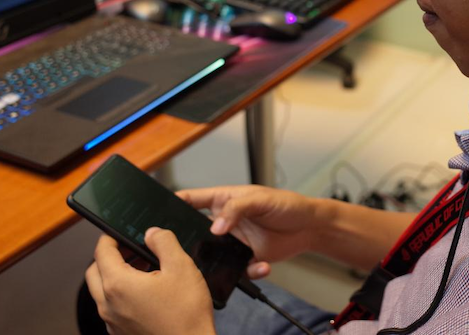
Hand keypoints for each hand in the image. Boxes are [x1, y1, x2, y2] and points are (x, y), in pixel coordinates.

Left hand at [86, 228, 215, 334]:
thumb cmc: (186, 313)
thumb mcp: (181, 267)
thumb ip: (164, 242)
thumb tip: (152, 232)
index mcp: (118, 284)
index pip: (101, 252)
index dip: (110, 236)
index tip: (119, 230)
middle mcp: (108, 305)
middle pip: (94, 271)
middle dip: (108, 255)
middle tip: (130, 247)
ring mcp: (112, 322)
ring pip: (101, 291)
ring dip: (115, 274)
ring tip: (142, 268)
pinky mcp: (120, 333)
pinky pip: (111, 307)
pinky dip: (120, 293)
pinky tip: (146, 291)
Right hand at [178, 185, 319, 279]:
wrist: (309, 226)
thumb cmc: (286, 204)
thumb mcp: (260, 198)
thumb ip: (236, 208)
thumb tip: (216, 226)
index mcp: (223, 201)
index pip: (191, 200)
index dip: (173, 204)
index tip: (159, 215)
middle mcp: (225, 223)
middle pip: (195, 231)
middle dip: (189, 240)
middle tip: (187, 249)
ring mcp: (234, 242)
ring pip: (213, 256)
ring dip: (218, 261)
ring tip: (228, 261)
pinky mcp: (246, 259)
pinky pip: (238, 270)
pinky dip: (248, 271)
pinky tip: (261, 265)